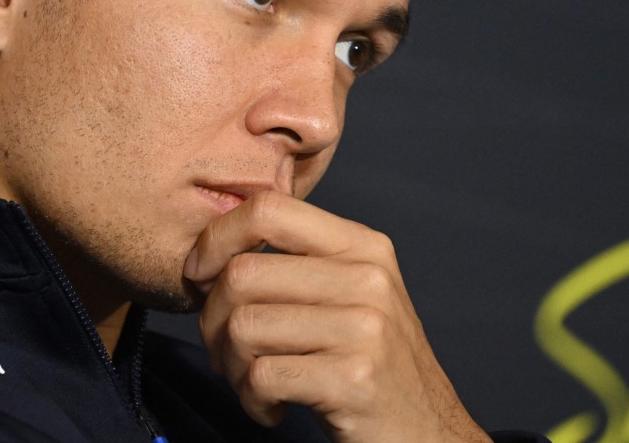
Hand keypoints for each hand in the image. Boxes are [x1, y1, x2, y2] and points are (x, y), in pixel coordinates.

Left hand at [183, 191, 491, 442]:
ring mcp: (365, 328)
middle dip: (211, 320)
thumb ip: (298, 261)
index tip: (199, 274)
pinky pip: (262, 376)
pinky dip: (251, 400)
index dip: (216, 238)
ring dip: (230, 365)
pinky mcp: (354, 379)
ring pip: (243, 326)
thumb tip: (213, 243)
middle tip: (224, 351)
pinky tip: (272, 407)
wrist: (428, 434)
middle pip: (242, 274)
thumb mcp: (349, 294)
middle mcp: (368, 278)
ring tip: (251, 382)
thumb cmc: (369, 365)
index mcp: (362, 246)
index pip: (268, 208)